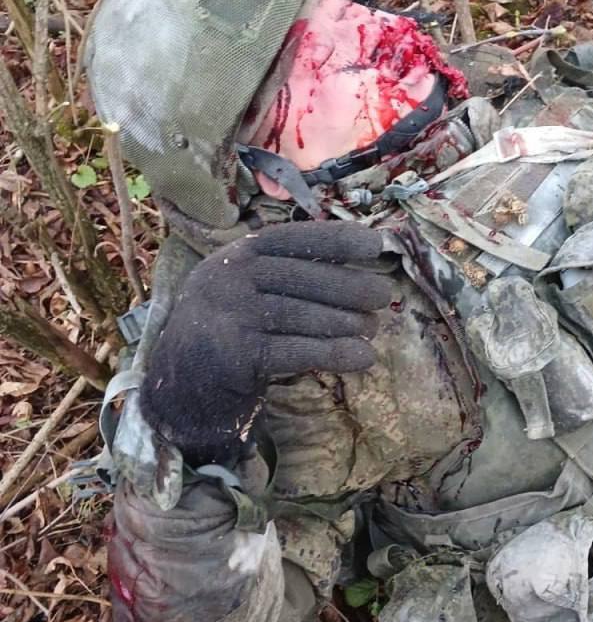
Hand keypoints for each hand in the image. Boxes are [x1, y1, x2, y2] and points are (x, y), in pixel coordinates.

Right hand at [141, 221, 390, 464]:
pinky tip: (362, 357)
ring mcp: (228, 314)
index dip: (335, 239)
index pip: (292, 238)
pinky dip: (334, 354)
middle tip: (384, 296)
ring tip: (373, 329)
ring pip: (300, 315)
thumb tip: (356, 267)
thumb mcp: (247, 289)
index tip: (376, 245)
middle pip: (301, 277)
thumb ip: (286, 273)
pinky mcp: (234, 354)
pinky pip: (295, 351)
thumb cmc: (228, 330)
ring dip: (346, 323)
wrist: (179, 383)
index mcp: (235, 255)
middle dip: (349, 286)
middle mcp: (228, 277)